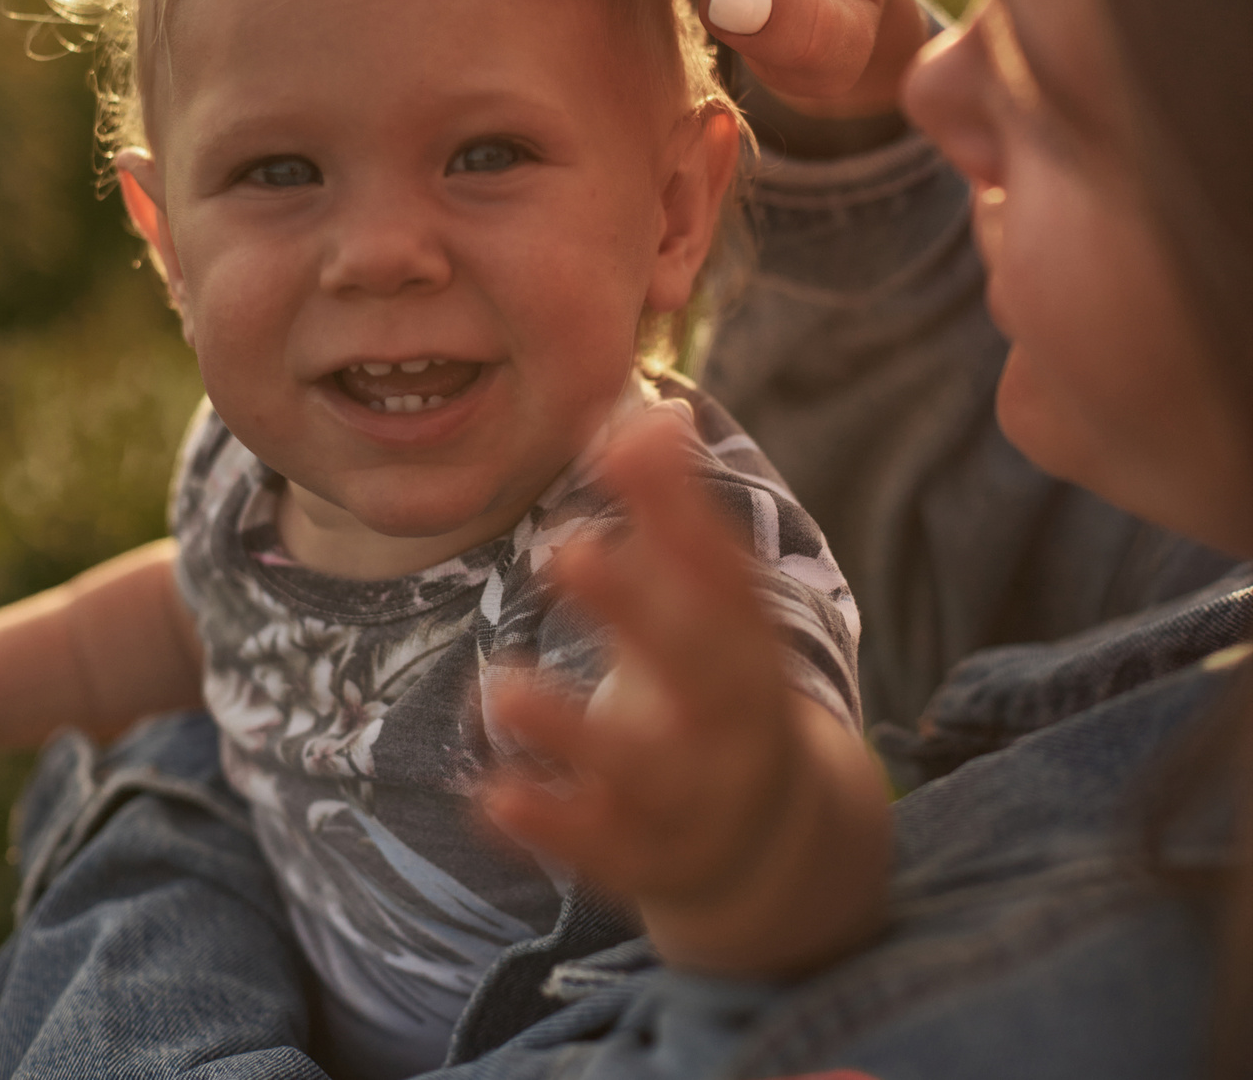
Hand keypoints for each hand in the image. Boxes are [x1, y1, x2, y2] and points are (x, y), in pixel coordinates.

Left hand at [479, 414, 887, 977]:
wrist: (773, 846)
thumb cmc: (712, 687)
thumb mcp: (704, 608)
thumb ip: (670, 514)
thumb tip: (649, 409)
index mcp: (742, 641)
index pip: (722, 568)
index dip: (677, 506)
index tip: (620, 442)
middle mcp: (727, 716)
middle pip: (695, 661)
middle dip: (635, 606)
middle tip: (566, 550)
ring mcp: (689, 793)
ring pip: (640, 768)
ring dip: (571, 728)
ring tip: (499, 687)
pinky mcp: (641, 853)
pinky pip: (595, 844)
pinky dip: (546, 822)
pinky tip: (488, 795)